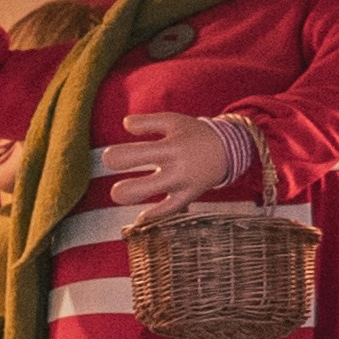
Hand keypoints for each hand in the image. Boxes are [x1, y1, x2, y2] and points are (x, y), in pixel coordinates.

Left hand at [103, 108, 245, 217]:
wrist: (228, 148)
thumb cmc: (193, 134)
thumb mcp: (172, 121)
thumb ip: (146, 122)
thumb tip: (124, 124)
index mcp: (171, 148)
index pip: (136, 155)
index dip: (115, 158)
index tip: (110, 157)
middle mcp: (178, 169)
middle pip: (144, 186)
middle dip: (123, 190)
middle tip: (114, 188)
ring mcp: (184, 186)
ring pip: (159, 204)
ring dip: (138, 203)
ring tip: (120, 196)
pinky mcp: (189, 196)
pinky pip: (171, 210)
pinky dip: (155, 215)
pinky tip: (139, 218)